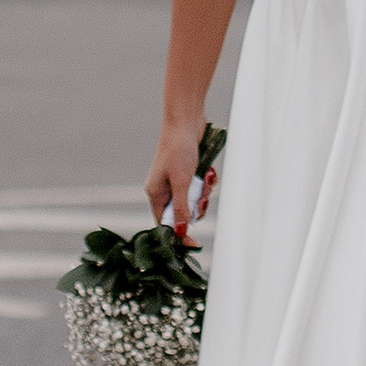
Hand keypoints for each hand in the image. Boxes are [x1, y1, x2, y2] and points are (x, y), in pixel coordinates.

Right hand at [144, 120, 217, 240]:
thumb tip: (180, 231)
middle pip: (183, 212)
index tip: (193, 244)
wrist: (186, 121)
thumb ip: (181, 208)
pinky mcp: (189, 171)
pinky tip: (209, 170)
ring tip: (207, 177)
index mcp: (156, 193)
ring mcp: (177, 179)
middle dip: (197, 205)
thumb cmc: (179, 150)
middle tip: (203, 197)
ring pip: (194, 198)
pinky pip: (200, 185)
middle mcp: (164, 188)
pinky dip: (207, 180)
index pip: (165, 222)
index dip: (178, 233)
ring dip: (204, 191)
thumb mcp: (182, 183)